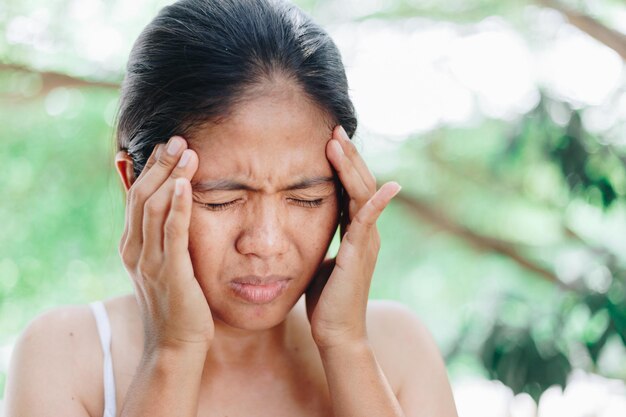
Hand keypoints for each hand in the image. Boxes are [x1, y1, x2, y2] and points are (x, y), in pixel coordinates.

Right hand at [119, 136, 213, 354]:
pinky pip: (172, 233)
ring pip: (153, 208)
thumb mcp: (163, 264)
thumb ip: (161, 236)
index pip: (136, 196)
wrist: (175, 345)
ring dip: (170, 176)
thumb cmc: (176, 303)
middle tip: (178, 138)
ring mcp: (150, 262)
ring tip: (187, 151)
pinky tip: (185, 184)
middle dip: (159, 164)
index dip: (150, 168)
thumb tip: (168, 208)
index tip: (168, 145)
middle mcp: (135, 250)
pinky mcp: (170, 273)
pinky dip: (177, 206)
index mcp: (132, 246)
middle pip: (142, 196)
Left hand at [305, 126, 400, 349]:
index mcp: (354, 231)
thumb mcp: (321, 258)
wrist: (335, 332)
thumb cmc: (325, 299)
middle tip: (334, 128)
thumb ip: (322, 237)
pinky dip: (377, 201)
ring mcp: (367, 241)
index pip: (349, 188)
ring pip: (363, 194)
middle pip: (360, 183)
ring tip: (337, 141)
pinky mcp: (361, 253)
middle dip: (347, 156)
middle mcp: (365, 231)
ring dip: (352, 167)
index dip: (341, 164)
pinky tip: (387, 184)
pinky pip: (369, 221)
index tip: (327, 140)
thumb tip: (305, 222)